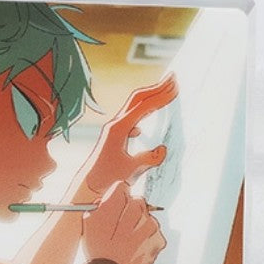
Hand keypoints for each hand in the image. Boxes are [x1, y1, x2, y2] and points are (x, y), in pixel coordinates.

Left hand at [77, 73, 177, 197]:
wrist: (88, 186)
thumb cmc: (107, 179)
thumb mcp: (130, 170)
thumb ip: (148, 159)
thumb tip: (163, 148)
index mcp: (119, 129)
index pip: (143, 107)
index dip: (160, 96)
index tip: (175, 87)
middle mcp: (115, 125)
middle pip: (137, 99)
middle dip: (156, 87)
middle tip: (173, 77)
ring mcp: (114, 129)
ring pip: (133, 107)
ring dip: (150, 97)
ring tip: (165, 89)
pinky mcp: (114, 136)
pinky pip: (131, 117)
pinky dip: (143, 111)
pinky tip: (148, 115)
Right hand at [81, 181, 165, 263]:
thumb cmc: (98, 249)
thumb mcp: (89, 222)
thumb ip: (98, 206)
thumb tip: (105, 200)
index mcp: (117, 202)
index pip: (122, 187)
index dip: (117, 197)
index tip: (115, 206)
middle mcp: (135, 210)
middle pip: (137, 201)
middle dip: (130, 211)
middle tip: (121, 226)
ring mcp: (149, 225)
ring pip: (148, 217)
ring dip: (140, 226)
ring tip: (127, 241)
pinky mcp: (158, 239)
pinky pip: (155, 233)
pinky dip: (147, 239)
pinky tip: (135, 248)